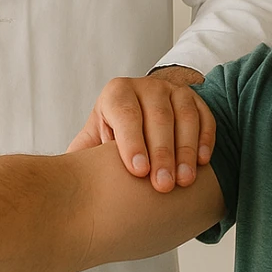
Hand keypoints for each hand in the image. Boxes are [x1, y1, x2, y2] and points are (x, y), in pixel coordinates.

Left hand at [67, 69, 214, 191]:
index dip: (132, 142)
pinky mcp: (194, 100)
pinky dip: (206, 139)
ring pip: (185, 115)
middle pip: (158, 116)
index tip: (138, 172)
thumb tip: (66, 179)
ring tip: (184, 181)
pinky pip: (205, 116)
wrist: (135, 118)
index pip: (126, 114)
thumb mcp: (92, 141)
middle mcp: (146, 86)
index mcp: (116, 93)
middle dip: (162, 153)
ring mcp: (173, 90)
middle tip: (164, 185)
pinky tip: (203, 163)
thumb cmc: (110, 137)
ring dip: (186, 150)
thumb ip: (81, 157)